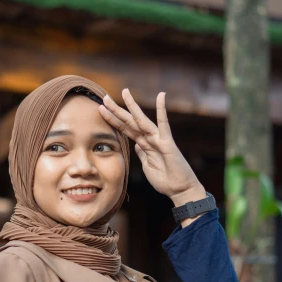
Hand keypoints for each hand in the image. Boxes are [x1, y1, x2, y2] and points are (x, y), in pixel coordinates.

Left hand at [100, 89, 203, 205]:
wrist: (180, 189)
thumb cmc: (165, 180)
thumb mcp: (147, 166)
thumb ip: (142, 154)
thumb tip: (137, 145)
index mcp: (143, 145)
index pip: (125, 129)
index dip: (113, 120)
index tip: (101, 110)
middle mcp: (149, 138)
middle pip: (129, 121)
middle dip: (116, 110)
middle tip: (104, 98)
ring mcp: (158, 139)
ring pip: (141, 120)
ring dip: (132, 106)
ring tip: (124, 92)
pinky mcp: (167, 143)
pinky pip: (164, 124)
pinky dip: (162, 110)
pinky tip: (161, 95)